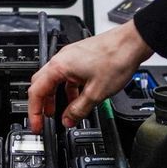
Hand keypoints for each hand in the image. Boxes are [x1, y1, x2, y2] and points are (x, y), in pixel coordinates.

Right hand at [28, 20, 153, 130]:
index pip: (36, 92)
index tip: (36, 125)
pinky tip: (77, 99)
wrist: (132, 42)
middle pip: (41, 84)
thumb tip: (68, 120)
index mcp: (59, 66)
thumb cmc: (116, 58)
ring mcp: (71, 56)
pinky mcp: (80, 57)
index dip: (34, 112)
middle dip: (41, 104)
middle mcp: (62, 59)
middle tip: (44, 120)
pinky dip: (68, 89)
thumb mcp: (96, 93)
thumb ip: (79, 110)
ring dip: (56, 97)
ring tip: (62, 113)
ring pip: (55, 80)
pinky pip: (67, 75)